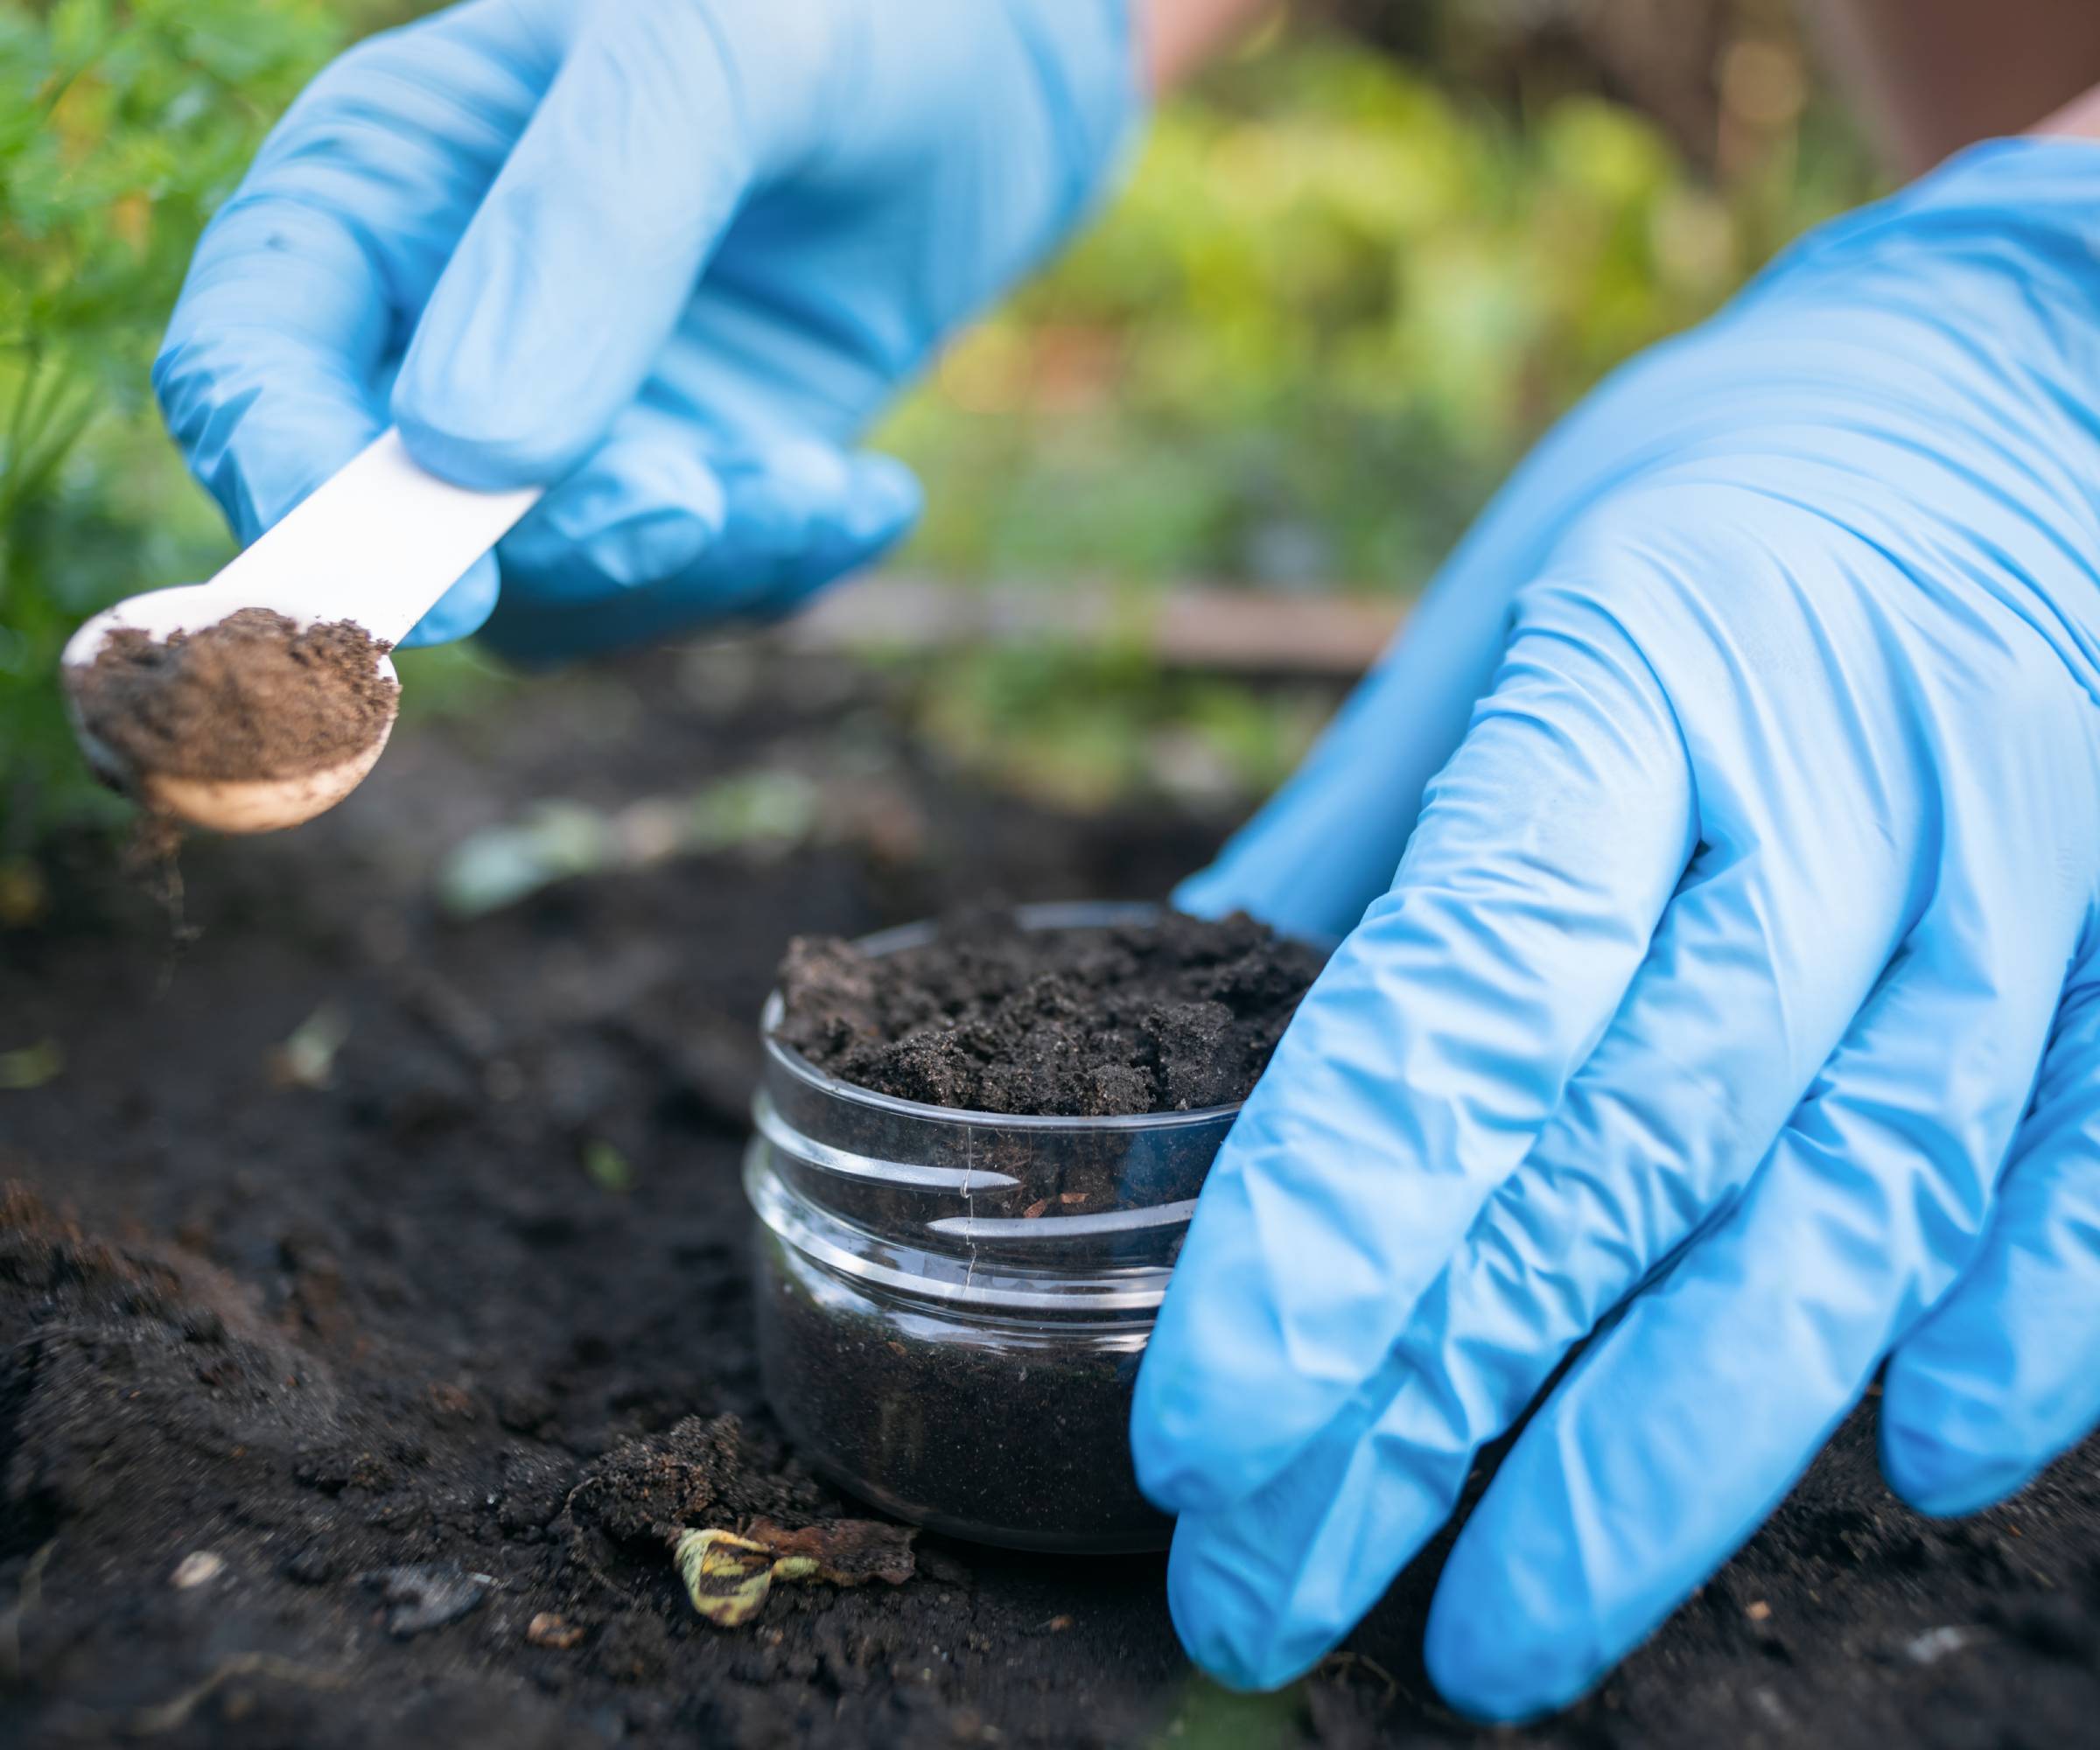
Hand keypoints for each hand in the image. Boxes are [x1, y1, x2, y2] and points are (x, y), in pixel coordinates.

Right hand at [154, 0, 1136, 656]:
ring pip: (553, 594)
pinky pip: (684, 596)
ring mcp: (563, 426)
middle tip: (696, 505)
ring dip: (692, 570)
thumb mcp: (712, 57)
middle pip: (401, 523)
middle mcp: (439, 327)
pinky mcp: (679, 487)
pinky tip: (868, 495)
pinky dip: (776, 573)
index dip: (305, 496)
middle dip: (551, 551)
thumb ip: (584, 224)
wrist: (992, 75)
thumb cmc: (838, 12)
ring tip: (824, 479)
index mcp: (378, 188)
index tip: (438, 593)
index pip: (249, 365)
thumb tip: (465, 452)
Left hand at [1137, 137, 2099, 1717]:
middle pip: (1629, 1150)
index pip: (1465, 988)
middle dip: (1439, 1405)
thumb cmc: (1713, 507)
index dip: (1330, 1226)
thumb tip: (1168, 1028)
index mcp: (1633, 684)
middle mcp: (1839, 792)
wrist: (2017, 373)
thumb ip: (1365, 845)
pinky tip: (1908, 1470)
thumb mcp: (1506, 619)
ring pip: (1855, 1205)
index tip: (1202, 1429)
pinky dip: (2027, 1326)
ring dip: (1676, 1456)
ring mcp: (2032, 869)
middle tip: (1268, 1588)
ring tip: (1501, 1634)